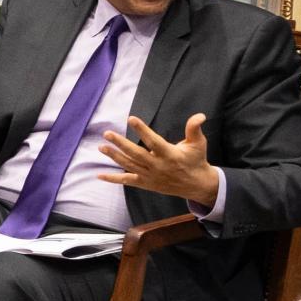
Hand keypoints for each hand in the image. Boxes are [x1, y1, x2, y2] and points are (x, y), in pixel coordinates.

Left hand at [96, 112, 219, 207]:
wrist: (196, 185)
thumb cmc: (196, 160)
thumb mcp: (198, 144)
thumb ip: (194, 129)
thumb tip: (200, 115)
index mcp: (169, 154)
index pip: (153, 141)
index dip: (142, 130)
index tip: (131, 118)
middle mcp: (158, 166)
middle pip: (136, 154)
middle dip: (121, 144)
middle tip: (107, 134)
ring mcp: (150, 176)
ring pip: (129, 165)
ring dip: (114, 156)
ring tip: (101, 147)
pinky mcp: (145, 184)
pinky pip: (127, 181)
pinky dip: (113, 179)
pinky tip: (99, 175)